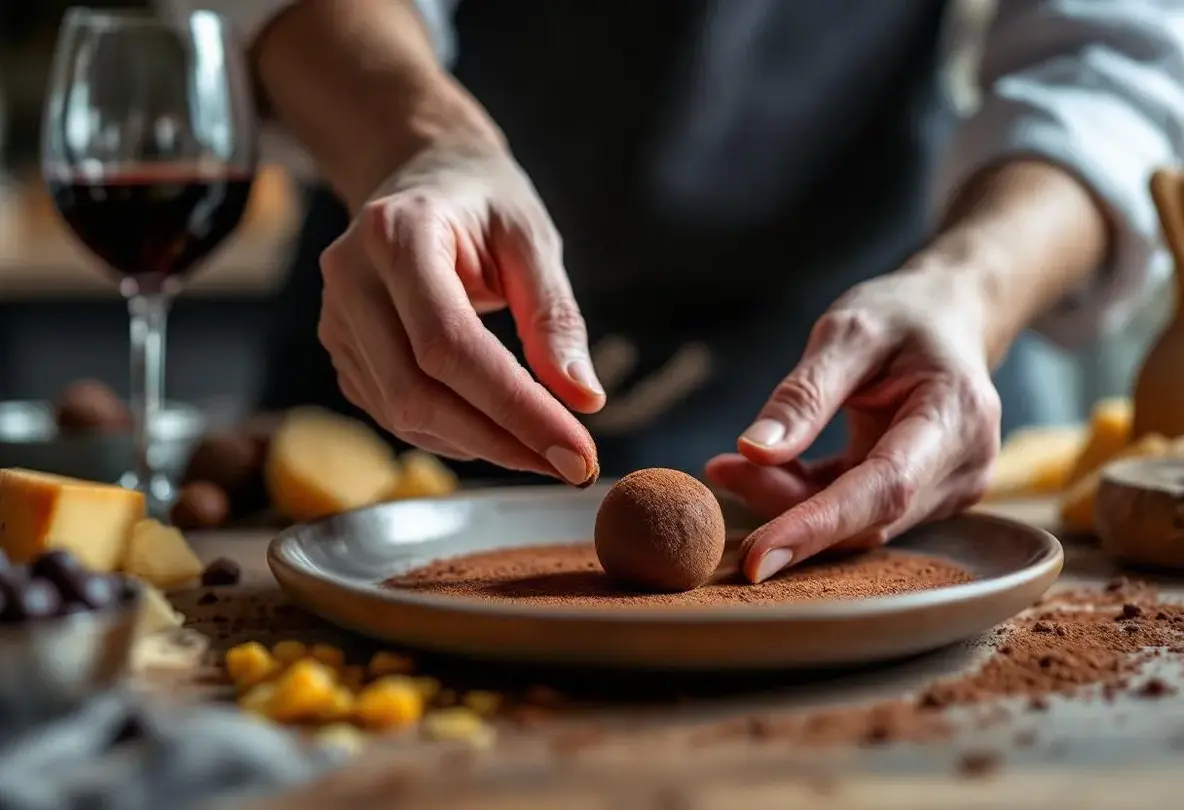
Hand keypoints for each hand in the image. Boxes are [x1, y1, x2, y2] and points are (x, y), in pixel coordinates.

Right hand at [317, 141, 604, 483]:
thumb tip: (582, 398)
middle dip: (500, 441)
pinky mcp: (342, 350)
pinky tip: (500, 429)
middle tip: (572, 466)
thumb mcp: (531, 238)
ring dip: (480, 445)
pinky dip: (453, 434)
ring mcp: (335, 319)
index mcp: (397, 234)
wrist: (421, 175)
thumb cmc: (483, 201)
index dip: (514, 408)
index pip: (449, 345)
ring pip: (402, 414)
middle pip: (416, 392)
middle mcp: (350, 278)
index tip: (576, 451)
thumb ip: (555, 316)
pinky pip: (394, 413)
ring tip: (546, 449)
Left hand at [705, 267, 1001, 582]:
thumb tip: (752, 450)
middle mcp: (964, 467)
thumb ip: (804, 394)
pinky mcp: (924, 499)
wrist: (948, 318)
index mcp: (956, 417)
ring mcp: (948, 490)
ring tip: (732, 464)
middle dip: (787, 506)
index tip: (759, 555)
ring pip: (856, 523)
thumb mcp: (848, 332)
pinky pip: (856, 515)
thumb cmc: (902, 316)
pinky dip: (804, 498)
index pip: (886, 489)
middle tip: (721, 470)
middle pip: (866, 516)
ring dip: (790, 502)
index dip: (820, 525)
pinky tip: (760, 469)